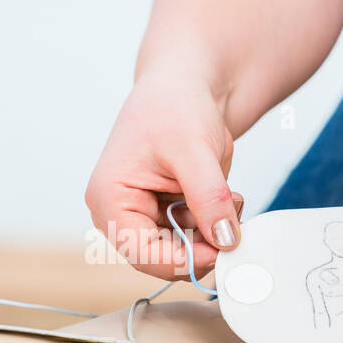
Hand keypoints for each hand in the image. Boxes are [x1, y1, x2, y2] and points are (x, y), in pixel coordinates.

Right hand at [85, 68, 242, 280]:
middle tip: (234, 228)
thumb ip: (209, 198)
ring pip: (182, 252)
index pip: (140, 251)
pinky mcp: (168, 214)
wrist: (186, 83)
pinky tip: (228, 199)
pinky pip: (194, 238)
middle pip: (160, 258)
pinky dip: (216, 226)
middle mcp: (120, 213)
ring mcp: (145, 215)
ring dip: (212, 235)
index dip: (182, 259)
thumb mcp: (194, 150)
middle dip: (200, 247)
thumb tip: (226, 240)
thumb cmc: (173, 104)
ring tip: (233, 200)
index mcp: (108, 198)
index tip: (220, 249)